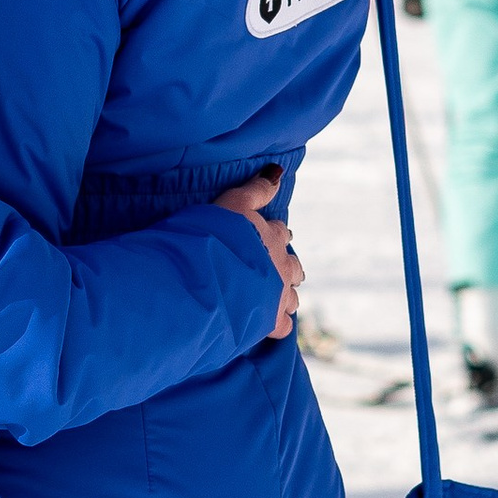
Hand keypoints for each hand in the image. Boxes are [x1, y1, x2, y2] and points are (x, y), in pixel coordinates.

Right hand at [214, 167, 301, 339]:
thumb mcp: (229, 203)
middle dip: (287, 266)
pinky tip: (271, 326)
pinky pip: (284, 326)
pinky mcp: (271, 322)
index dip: (274, 235)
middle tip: (276, 269)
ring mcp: (278, 295)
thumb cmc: (211, 237)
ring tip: (277, 298)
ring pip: (292, 297)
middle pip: (293, 266)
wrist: (203, 279)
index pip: (278, 233)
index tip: (270, 237)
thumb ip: (254, 190)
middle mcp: (281, 265)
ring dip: (286, 295)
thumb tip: (277, 171)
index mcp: (271, 236)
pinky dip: (279, 325)